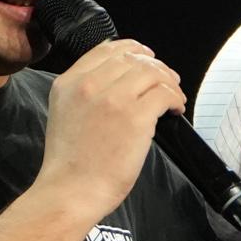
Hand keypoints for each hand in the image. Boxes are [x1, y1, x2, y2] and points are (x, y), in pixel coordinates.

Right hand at [36, 38, 184, 224]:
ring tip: (174, 96)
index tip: (146, 57)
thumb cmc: (69, 165)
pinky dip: (175, 98)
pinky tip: (176, 109)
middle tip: (167, 79)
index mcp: (69, 83)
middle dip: (155, 66)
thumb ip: (85, 94)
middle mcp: (90, 85)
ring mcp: (113, 99)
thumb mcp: (65, 115)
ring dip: (168, 82)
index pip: (106, 50)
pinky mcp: (135, 117)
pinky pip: (164, 94)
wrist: (70, 191)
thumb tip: (119, 85)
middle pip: (132, 59)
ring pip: (152, 73)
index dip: (132, 49)